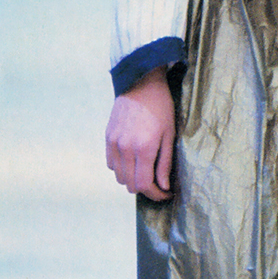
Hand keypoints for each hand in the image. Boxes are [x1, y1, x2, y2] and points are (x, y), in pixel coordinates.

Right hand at [105, 68, 174, 200]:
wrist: (141, 83)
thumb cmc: (161, 107)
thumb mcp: (169, 135)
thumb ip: (165, 164)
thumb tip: (164, 187)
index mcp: (144, 148)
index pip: (144, 185)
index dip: (156, 195)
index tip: (166, 193)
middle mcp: (125, 148)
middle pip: (130, 185)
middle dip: (146, 189)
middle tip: (159, 184)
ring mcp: (114, 143)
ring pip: (119, 177)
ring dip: (133, 179)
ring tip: (146, 171)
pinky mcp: (107, 138)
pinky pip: (111, 164)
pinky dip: (121, 168)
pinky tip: (133, 161)